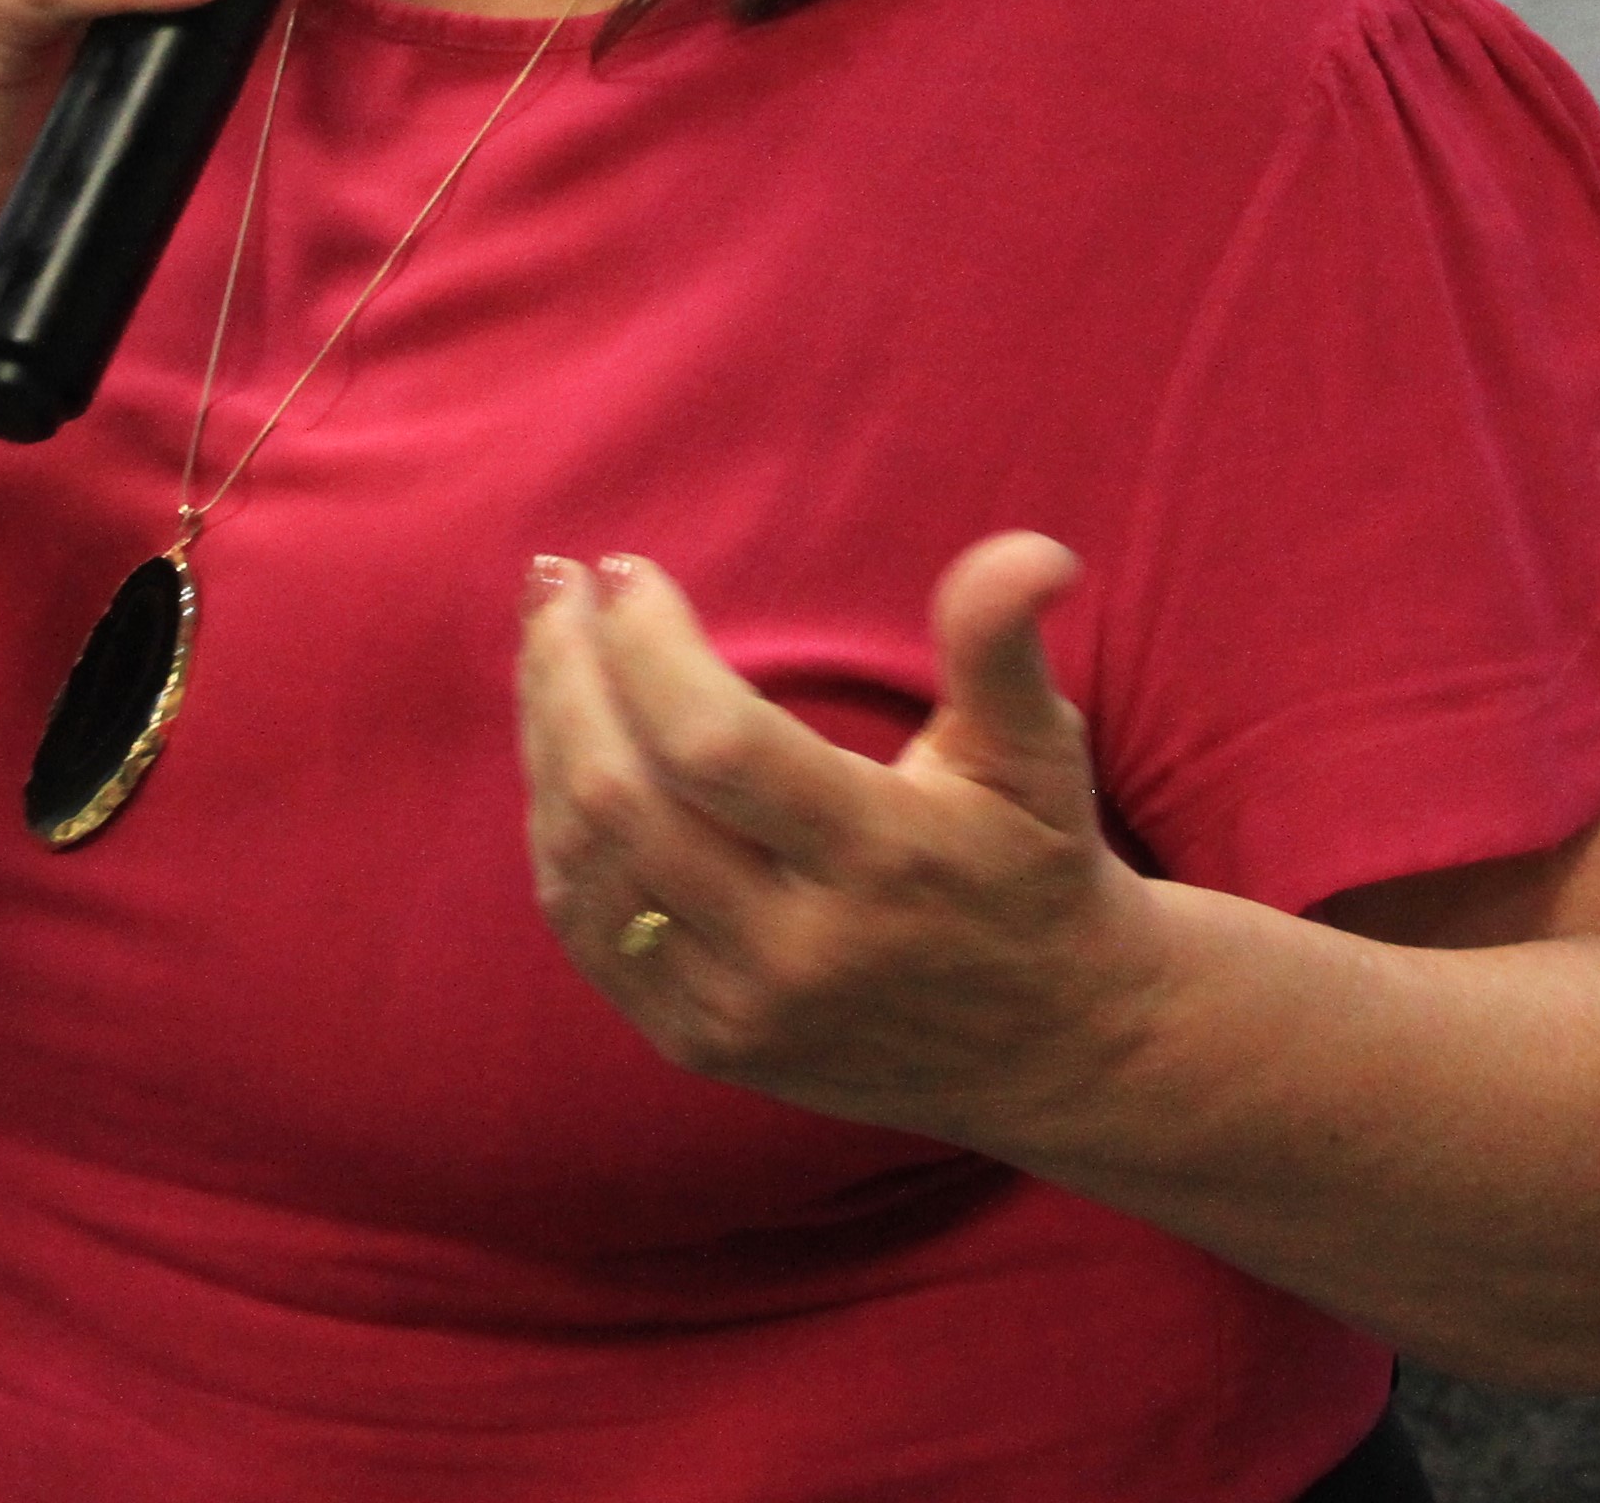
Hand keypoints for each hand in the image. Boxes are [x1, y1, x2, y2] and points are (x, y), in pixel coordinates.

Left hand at [516, 533, 1157, 1149]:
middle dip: (564, 672)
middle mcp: (799, 950)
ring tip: (547, 642)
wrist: (1053, 1046)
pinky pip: (588, 930)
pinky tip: (557, 748)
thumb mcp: (1039, 752)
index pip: (715, 746)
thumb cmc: (1037, 865)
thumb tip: (1035, 551)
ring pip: (586, 865)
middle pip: (623, 801)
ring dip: (546, 738)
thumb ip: (1002, 644)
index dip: (648, 648)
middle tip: (555, 581)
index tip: (627, 568)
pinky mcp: (703, 1044)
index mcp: (883, 858)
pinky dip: (554, 830)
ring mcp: (741, 1011)